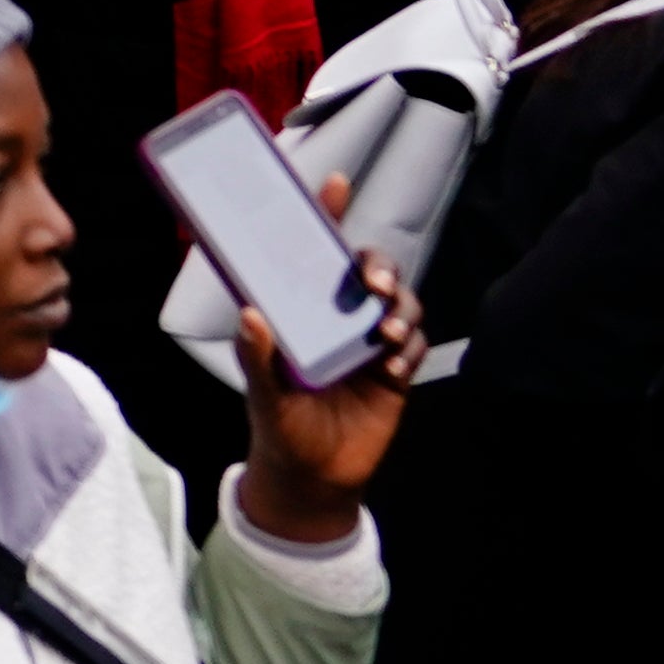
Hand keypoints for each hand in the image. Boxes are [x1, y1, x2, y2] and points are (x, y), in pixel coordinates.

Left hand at [229, 202, 427, 544]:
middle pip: (369, 268)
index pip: (314, 251)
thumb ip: (256, 357)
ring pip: (399, 301)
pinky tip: (391, 370)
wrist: (315, 480)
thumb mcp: (263, 394)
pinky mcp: (395, 371)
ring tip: (385, 333)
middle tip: (368, 283)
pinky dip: (410, 349)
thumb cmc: (281, 427)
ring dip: (399, 308)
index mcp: (300, 308)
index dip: (327, 214)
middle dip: (377, 265)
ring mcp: (369, 341)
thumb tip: (249, 314)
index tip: (335, 183)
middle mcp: (337, 316)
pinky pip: (414, 345)